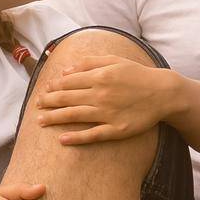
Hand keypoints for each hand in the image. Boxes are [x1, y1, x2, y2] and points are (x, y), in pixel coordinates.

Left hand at [35, 54, 177, 144]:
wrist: (163, 93)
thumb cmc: (137, 75)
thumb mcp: (114, 61)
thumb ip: (89, 63)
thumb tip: (65, 69)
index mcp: (100, 76)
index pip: (68, 81)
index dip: (53, 86)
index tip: (43, 91)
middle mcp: (101, 94)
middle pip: (67, 98)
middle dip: (48, 102)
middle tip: (36, 106)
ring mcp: (108, 113)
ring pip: (75, 115)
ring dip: (55, 118)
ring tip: (40, 121)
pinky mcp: (117, 129)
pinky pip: (93, 135)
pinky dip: (76, 137)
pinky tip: (62, 139)